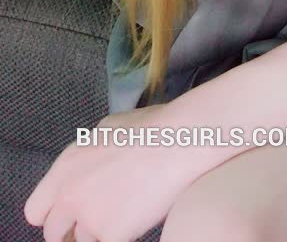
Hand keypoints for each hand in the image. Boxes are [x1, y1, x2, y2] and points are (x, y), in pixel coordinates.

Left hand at [23, 104, 205, 241]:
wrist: (176, 141)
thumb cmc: (150, 129)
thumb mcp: (106, 130)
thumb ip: (87, 154)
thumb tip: (89, 164)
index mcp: (65, 167)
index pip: (36, 210)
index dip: (53, 215)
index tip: (69, 216)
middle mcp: (69, 195)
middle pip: (54, 234)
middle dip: (73, 231)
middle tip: (98, 220)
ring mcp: (89, 218)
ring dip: (100, 233)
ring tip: (127, 211)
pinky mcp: (110, 235)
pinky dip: (123, 235)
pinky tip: (138, 217)